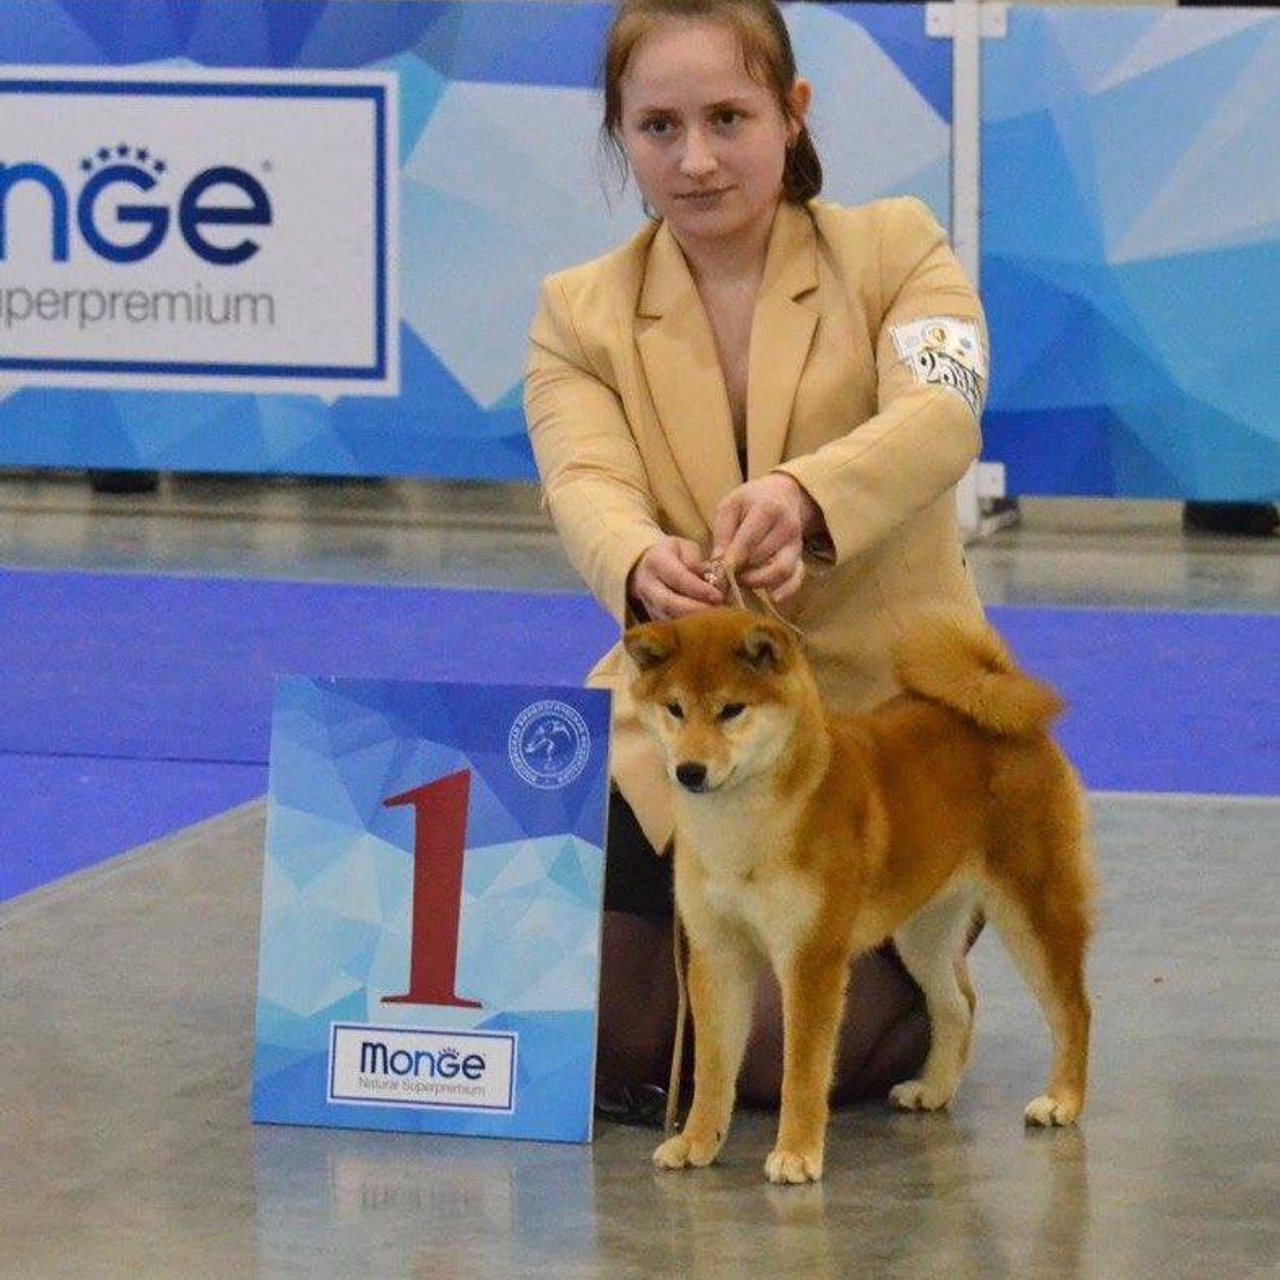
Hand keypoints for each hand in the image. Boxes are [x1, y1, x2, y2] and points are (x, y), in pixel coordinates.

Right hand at [627, 536, 724, 619]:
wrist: (646, 567)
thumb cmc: (674, 556)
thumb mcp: (686, 548)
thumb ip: (697, 562)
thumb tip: (707, 581)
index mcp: (657, 561)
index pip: (678, 578)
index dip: (699, 589)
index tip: (718, 596)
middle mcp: (647, 584)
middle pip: (668, 603)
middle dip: (695, 610)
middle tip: (718, 613)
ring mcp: (647, 603)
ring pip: (668, 618)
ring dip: (692, 623)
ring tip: (714, 621)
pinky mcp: (651, 617)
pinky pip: (668, 627)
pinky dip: (687, 629)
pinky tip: (704, 627)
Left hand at [711, 474, 822, 602]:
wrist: (782, 494)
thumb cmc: (750, 501)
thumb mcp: (730, 507)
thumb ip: (722, 534)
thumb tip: (716, 566)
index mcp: (767, 509)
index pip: (748, 540)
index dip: (732, 561)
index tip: (717, 575)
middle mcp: (787, 527)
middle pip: (762, 558)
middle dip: (741, 571)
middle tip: (723, 577)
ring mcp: (796, 544)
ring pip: (780, 571)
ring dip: (757, 582)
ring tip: (740, 580)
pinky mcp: (801, 557)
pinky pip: (797, 578)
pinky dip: (786, 591)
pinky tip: (771, 598)